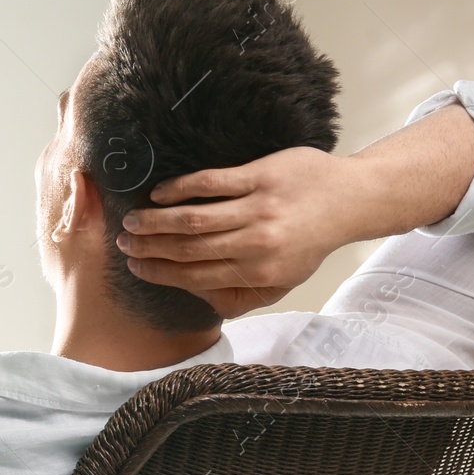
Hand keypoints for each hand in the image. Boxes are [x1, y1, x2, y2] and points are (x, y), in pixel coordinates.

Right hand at [116, 147, 375, 318]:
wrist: (349, 200)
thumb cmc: (310, 242)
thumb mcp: (282, 282)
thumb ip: (242, 293)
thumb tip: (201, 298)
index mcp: (259, 274)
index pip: (196, 275)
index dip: (160, 272)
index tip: (136, 267)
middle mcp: (256, 244)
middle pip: (189, 248)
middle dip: (150, 248)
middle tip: (124, 244)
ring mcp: (258, 208)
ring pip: (194, 218)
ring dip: (157, 220)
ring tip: (133, 220)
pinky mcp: (259, 176)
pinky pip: (211, 183)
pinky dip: (180, 188)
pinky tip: (160, 193)